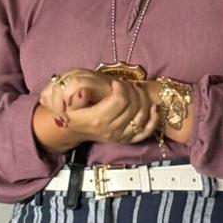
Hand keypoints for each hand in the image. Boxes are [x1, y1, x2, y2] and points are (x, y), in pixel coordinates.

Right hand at [40, 71, 159, 144]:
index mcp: (97, 120)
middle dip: (133, 90)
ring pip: (142, 115)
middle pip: (133, 106)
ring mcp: (119, 137)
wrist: (73, 130)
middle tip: (128, 83)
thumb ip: (77, 97)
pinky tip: (154, 107)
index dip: (122, 87)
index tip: (116, 82)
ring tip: (136, 89)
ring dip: (143, 99)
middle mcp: (110, 130)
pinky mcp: (126, 139)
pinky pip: (146, 131)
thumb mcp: (69, 103)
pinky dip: (153, 119)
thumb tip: (83, 92)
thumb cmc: (72, 113)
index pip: (120, 100)